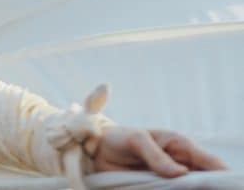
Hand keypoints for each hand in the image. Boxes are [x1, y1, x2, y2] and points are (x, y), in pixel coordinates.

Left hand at [92, 126, 227, 177]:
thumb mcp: (136, 140)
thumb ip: (155, 155)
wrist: (97, 149)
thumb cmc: (119, 138)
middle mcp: (182, 165)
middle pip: (206, 181)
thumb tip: (180, 173)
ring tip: (168, 188)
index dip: (222, 174)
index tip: (226, 184)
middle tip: (192, 187)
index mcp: (181, 146)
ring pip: (191, 189)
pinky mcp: (159, 189)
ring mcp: (172, 180)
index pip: (211, 162)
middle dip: (208, 187)